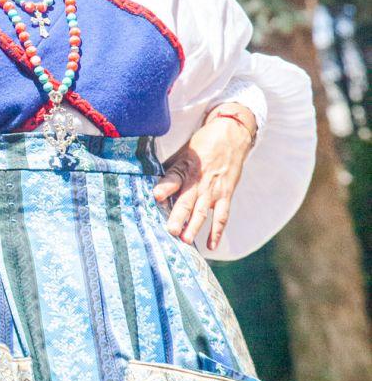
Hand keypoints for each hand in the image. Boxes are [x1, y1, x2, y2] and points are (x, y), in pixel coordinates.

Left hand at [153, 107, 255, 250]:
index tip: (156, 196)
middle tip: (171, 230)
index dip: (165, 187)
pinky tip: (210, 246)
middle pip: (187, 200)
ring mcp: (213, 189)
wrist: (231, 134)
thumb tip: (150, 182)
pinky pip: (222, 216)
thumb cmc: (202, 145)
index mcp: (185, 167)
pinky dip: (217, 232)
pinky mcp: (226, 194)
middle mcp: (199, 180)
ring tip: (185, 240)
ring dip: (194, 226)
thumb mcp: (183, 152)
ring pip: (203, 211)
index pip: (173, 177)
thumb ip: (169, 169)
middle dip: (178, 215)